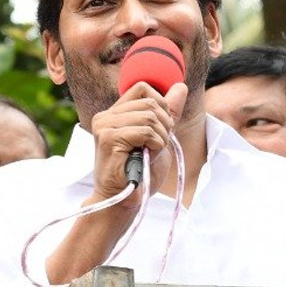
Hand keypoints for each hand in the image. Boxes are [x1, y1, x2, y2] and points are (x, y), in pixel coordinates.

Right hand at [88, 81, 187, 206]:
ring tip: (152, 153)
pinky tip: (148, 156)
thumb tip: (181, 86)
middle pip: (150, 102)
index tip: (162, 129)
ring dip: (161, 138)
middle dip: (165, 124)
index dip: (162, 105)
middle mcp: (106, 116)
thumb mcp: (159, 137)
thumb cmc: (141, 173)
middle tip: (158, 145)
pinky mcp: (108, 138)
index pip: (143, 88)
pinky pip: (146, 131)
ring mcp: (104, 126)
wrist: (124, 200)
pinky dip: (156, 144)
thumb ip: (167, 113)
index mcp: (115, 113)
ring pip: (150, 116)